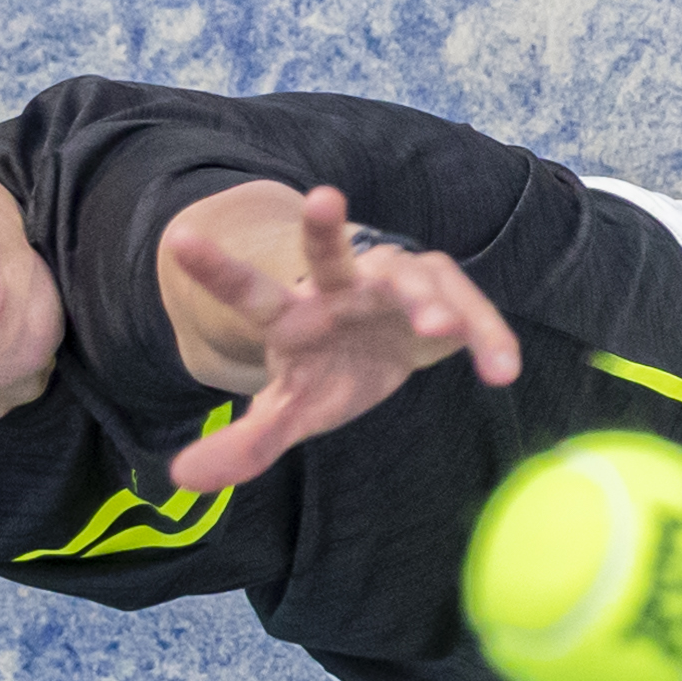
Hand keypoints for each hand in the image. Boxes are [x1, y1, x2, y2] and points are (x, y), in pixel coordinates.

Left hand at [166, 186, 521, 491]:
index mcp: (292, 313)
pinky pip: (471, 316)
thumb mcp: (293, 409)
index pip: (248, 292)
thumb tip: (183, 481)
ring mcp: (395, 284)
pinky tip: (503, 370)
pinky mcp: (446, 296)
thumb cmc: (328, 370)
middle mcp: (340, 286)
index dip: (217, 269)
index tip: (178, 240)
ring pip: (410, 279)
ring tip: (435, 329)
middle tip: (325, 200)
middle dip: (325, 229)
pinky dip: (486, 339)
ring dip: (422, 300)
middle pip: (329, 254)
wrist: (381, 341)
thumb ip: (249, 442)